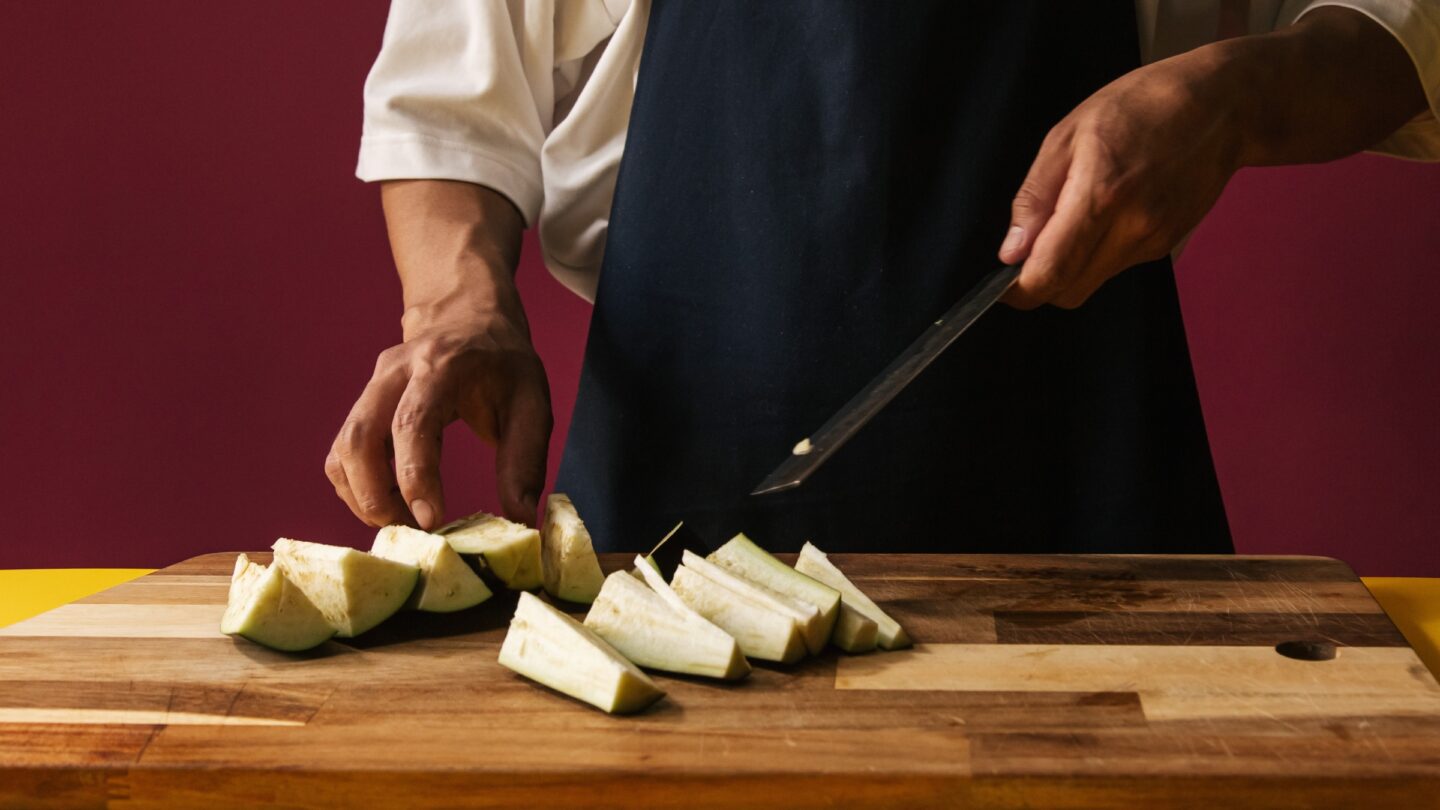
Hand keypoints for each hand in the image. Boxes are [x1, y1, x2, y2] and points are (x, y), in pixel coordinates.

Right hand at [325, 303, 552, 530]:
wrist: (468, 317)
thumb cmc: (503, 363)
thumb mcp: (532, 402)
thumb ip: (525, 461)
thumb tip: (521, 522)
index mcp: (440, 365)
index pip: (412, 422)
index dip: (414, 475)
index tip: (430, 520)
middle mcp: (394, 372)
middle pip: (360, 438)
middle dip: (376, 497)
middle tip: (412, 533)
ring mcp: (371, 387)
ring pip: (343, 450)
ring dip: (363, 498)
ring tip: (403, 526)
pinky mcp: (362, 406)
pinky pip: (342, 454)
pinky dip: (356, 488)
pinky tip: (388, 507)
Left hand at [997, 47, 1243, 308]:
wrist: (1222, 106)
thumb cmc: (1142, 105)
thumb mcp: (1068, 135)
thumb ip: (1035, 198)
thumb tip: (1011, 251)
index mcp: (1100, 195)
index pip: (1050, 273)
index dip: (1020, 288)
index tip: (1003, 282)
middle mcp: (1131, 227)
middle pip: (1069, 292)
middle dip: (1041, 282)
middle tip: (1030, 250)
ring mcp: (1153, 240)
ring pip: (1091, 283)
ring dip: (1069, 267)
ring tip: (1074, 216)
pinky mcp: (1166, 245)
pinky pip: (1115, 267)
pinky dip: (1097, 254)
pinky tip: (1106, 213)